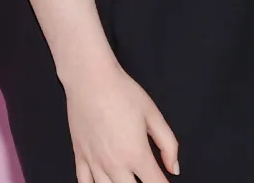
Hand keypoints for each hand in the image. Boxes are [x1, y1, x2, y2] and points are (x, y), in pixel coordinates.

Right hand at [62, 58, 178, 181]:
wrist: (90, 80)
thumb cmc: (122, 93)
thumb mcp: (154, 115)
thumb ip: (168, 144)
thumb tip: (174, 168)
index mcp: (136, 154)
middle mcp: (115, 164)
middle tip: (147, 179)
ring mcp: (95, 163)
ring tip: (128, 180)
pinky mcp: (80, 156)